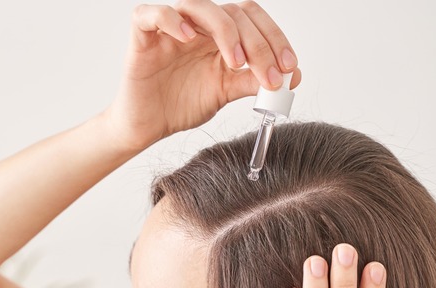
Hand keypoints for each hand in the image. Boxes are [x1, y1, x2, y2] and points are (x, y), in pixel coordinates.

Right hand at [105, 0, 301, 151]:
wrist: (148, 127)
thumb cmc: (181, 105)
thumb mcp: (226, 92)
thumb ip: (254, 81)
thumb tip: (293, 77)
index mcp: (219, 36)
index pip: (252, 20)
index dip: (274, 39)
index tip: (288, 69)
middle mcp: (197, 26)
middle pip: (233, 13)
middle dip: (258, 44)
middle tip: (269, 76)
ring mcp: (170, 29)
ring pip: (200, 6)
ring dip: (225, 30)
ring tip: (235, 62)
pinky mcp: (142, 37)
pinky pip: (152, 14)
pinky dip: (171, 21)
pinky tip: (188, 39)